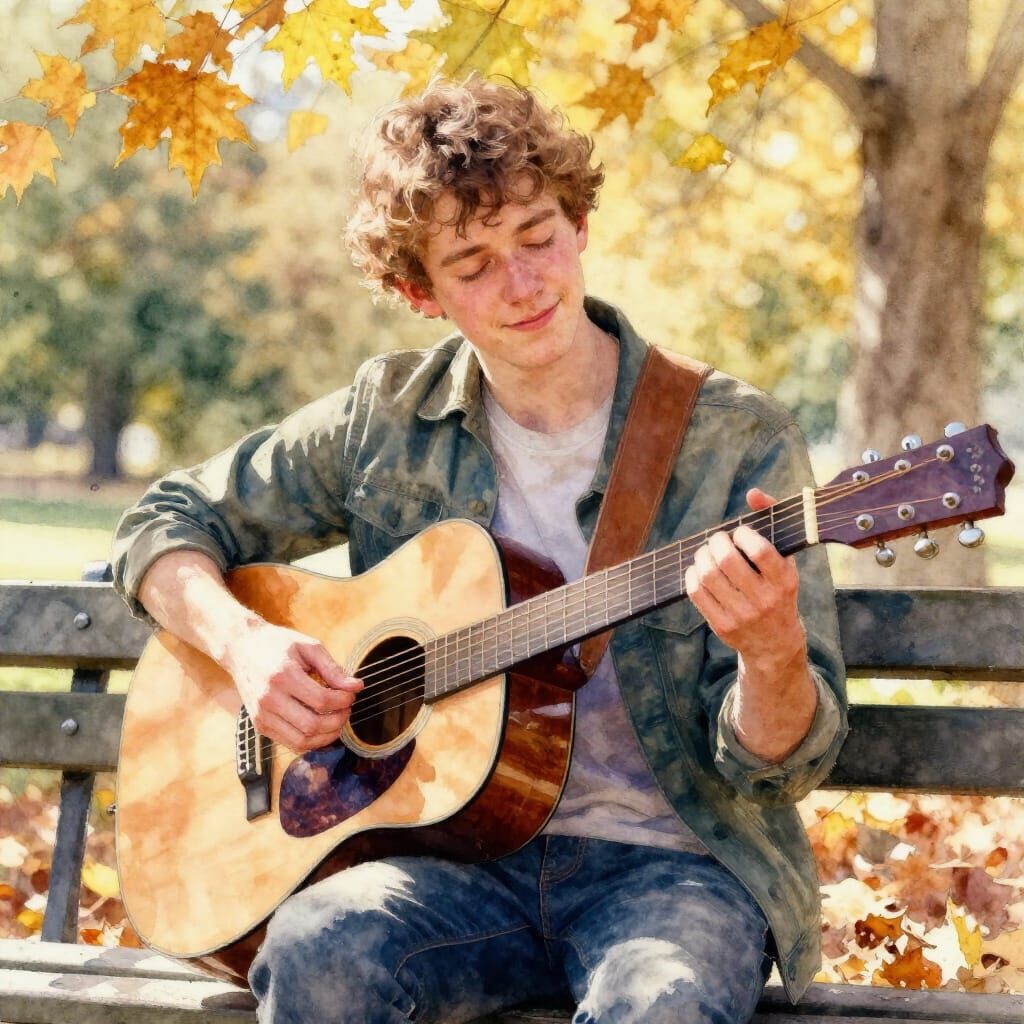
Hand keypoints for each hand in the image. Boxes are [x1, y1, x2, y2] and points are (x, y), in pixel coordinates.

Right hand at [220, 620, 362, 752]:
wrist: (241, 648)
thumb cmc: (277, 645)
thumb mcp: (308, 647)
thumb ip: (333, 669)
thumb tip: (356, 687)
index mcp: (283, 676)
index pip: (321, 701)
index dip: (343, 701)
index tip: (351, 695)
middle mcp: (269, 699)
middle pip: (312, 725)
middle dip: (338, 721)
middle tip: (346, 709)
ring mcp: (262, 715)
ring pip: (301, 741)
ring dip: (326, 736)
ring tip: (337, 720)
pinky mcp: (259, 725)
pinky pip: (290, 744)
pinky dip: (311, 741)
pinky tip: (321, 727)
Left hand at [684, 488, 805, 668]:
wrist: (775, 643)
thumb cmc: (778, 591)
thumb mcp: (785, 562)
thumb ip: (772, 523)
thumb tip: (753, 493)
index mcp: (784, 581)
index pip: (759, 551)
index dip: (742, 534)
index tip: (739, 533)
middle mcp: (764, 600)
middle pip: (727, 561)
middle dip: (716, 542)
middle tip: (717, 540)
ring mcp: (742, 615)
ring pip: (707, 575)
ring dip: (701, 556)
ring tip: (706, 553)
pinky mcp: (722, 626)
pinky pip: (696, 593)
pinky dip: (691, 575)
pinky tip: (697, 570)